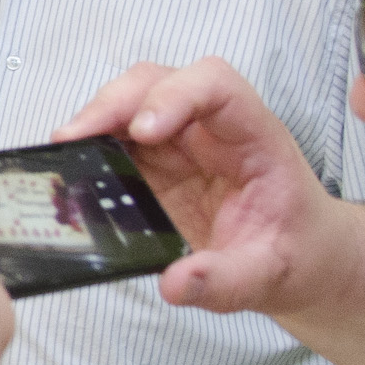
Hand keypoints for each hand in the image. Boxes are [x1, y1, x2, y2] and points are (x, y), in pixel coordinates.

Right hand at [52, 59, 349, 317]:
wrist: (299, 257)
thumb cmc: (295, 252)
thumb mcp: (271, 276)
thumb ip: (227, 281)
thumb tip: (175, 283)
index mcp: (254, 139)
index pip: (216, 86)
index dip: (176, 95)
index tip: (145, 131)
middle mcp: (213, 129)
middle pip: (159, 82)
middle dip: (115, 102)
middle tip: (76, 138)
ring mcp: (181, 143)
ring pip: (131, 102)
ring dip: (95, 119)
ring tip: (66, 151)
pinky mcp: (155, 163)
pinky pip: (117, 138)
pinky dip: (91, 145)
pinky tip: (74, 167)